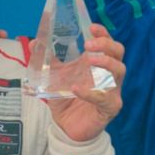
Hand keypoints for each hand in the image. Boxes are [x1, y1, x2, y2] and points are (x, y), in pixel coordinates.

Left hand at [42, 24, 124, 142]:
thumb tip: (35, 43)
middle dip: (106, 45)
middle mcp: (107, 74)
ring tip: (89, 60)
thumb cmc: (66, 100)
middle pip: (118, 52)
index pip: (107, 43)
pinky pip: (105, 97)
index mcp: (96, 63)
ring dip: (106, 63)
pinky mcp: (109, 107)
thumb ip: (48, 61)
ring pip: (120, 71)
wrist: (67, 127)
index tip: (91, 26)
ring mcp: (111, 90)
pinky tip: (76, 89)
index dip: (103, 33)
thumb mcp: (55, 78)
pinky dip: (91, 92)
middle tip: (89, 45)